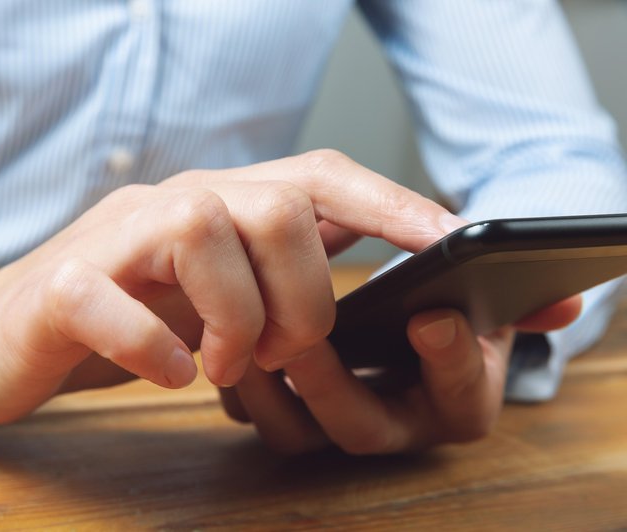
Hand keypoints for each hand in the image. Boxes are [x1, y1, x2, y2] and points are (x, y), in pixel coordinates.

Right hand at [0, 150, 463, 424]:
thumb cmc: (117, 318)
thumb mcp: (203, 294)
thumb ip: (266, 282)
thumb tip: (356, 297)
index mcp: (216, 206)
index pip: (317, 177)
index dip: (391, 203)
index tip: (454, 240)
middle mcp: (168, 205)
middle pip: (272, 203)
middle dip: (303, 290)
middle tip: (283, 349)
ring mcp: (110, 241)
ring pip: (200, 229)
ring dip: (236, 316)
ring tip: (225, 365)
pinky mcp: (59, 290)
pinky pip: (114, 301)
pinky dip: (156, 348)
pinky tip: (171, 374)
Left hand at [219, 296, 581, 453]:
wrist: (373, 296)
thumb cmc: (424, 286)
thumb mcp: (459, 278)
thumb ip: (505, 290)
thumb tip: (560, 303)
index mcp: (448, 391)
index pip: (462, 401)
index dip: (452, 365)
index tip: (432, 317)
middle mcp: (393, 417)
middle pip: (367, 430)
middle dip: (338, 386)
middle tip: (309, 342)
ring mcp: (334, 420)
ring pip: (302, 432)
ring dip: (277, 389)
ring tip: (253, 342)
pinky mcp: (286, 412)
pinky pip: (258, 418)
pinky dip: (242, 384)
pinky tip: (225, 343)